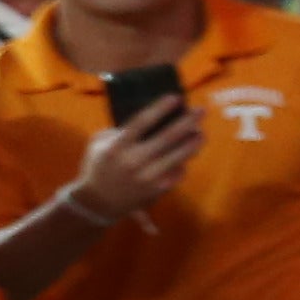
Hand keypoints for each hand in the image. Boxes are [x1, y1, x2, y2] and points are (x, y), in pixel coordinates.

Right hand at [69, 98, 198, 220]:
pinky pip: (177, 173)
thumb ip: (117, 131)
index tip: (176, 97)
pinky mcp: (157, 189)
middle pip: (167, 137)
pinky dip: (184, 163)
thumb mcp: (98, 145)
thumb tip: (147, 120)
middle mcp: (133, 161)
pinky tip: (190, 153)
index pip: (142, 122)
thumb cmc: (98, 167)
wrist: (97, 202)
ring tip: (202, 133)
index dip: (160, 109)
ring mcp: (147, 177)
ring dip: (193, 143)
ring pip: (178, 156)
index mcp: (117, 146)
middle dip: (187, 122)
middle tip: (201, 110)